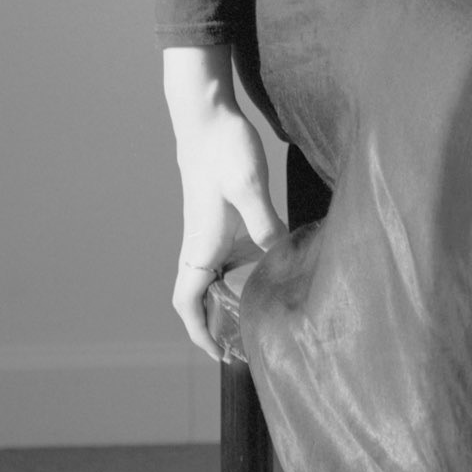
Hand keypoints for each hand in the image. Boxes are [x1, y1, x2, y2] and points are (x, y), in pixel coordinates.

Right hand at [163, 47, 284, 358]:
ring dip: (228, 300)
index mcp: (201, 247)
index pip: (188, 303)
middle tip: (246, 345)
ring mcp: (208, 230)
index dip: (199, 332)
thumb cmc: (224, 150)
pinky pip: (225, 257)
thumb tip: (284, 258)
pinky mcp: (220, 216)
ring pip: (213, 278)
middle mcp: (199, 244)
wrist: (207, 116)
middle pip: (199, 298)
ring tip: (260, 316)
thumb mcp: (249, 188)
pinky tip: (268, 267)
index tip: (218, 356)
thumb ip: (265, 225)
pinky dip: (240, 272)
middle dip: (216, 324)